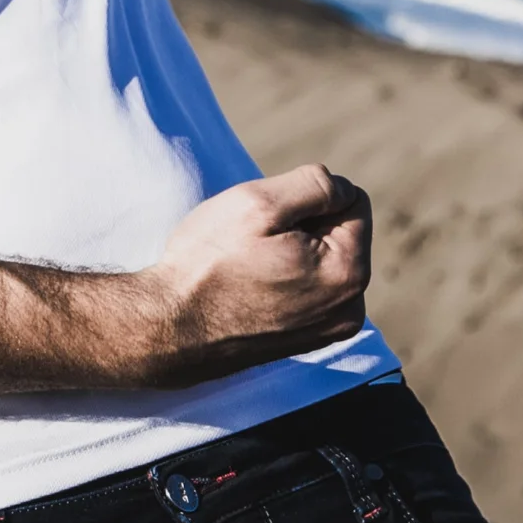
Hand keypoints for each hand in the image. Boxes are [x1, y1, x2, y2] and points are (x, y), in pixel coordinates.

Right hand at [119, 163, 372, 388]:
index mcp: (348, 272)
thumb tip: (342, 190)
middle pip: (339, 231)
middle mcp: (350, 306)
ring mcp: (330, 327)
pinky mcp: (310, 338)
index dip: (305, 198)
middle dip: (302, 225)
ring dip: (293, 250)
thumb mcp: (258, 203)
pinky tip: (251, 286)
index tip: (268, 222)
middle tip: (253, 245)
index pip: (352, 200)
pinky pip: (310, 287)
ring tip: (250, 266)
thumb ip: (315, 184)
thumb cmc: (209, 262)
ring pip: (324, 258)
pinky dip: (286, 277)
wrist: (170, 328)